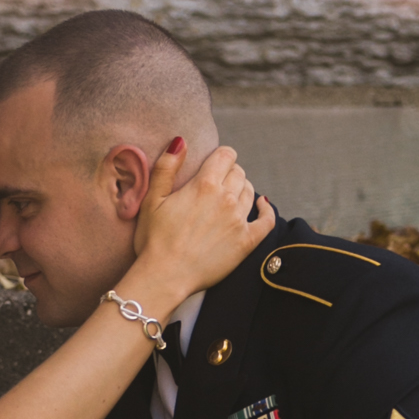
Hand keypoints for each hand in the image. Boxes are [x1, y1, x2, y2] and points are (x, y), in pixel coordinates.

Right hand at [133, 143, 275, 303]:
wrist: (165, 276)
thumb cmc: (154, 240)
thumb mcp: (152, 199)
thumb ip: (166, 167)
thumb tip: (180, 141)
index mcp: (203, 184)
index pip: (225, 155)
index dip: (221, 156)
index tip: (215, 164)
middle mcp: (226, 198)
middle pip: (239, 172)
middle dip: (230, 173)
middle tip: (218, 184)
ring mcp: (239, 220)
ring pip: (250, 191)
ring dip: (243, 189)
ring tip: (230, 197)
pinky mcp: (247, 241)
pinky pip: (267, 220)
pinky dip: (266, 209)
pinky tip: (262, 205)